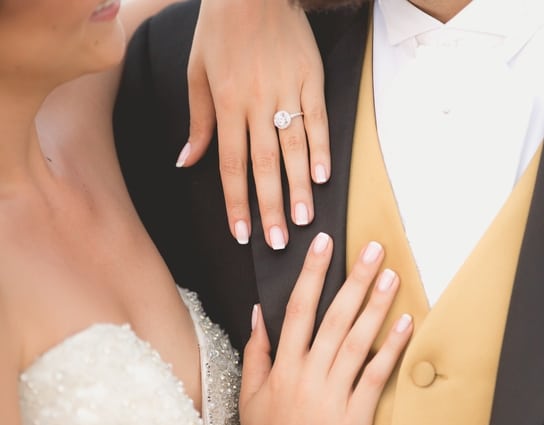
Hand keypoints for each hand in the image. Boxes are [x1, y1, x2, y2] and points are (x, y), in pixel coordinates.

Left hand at [180, 0, 328, 248]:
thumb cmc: (218, 30)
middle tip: (278, 242)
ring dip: (298, 187)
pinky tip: (324, 177)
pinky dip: (321, 149)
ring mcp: (286, 91)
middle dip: (269, 208)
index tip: (242, 235)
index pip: (230, 166)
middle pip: (264, 165)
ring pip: (294, 148)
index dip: (236, 203)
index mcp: (226, 104)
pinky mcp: (311, 78)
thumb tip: (186, 162)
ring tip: (303, 219)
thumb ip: (197, 122)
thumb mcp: (195, 72)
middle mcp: (256, 104)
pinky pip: (317, 119)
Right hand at [238, 234, 412, 424]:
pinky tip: (405, 323)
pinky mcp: (357, 416)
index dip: (312, 274)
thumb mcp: (248, 398)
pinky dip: (391, 348)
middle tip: (373, 249)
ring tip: (391, 276)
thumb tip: (258, 314)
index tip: (325, 245)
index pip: (298, 310)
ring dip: (376, 305)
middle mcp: (308, 376)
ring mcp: (334, 395)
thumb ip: (255, 353)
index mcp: (283, 369)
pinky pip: (376, 375)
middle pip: (334, 317)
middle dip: (354, 279)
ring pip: (357, 341)